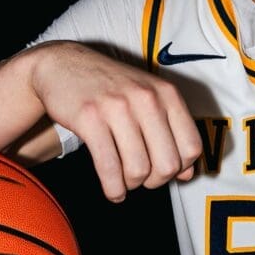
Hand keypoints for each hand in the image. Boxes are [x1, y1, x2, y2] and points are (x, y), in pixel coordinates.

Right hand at [33, 41, 201, 202]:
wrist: (63, 63)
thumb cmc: (110, 86)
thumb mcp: (149, 99)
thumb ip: (172, 132)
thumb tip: (188, 174)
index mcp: (167, 94)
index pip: (192, 147)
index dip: (180, 168)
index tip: (163, 169)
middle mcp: (147, 98)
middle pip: (167, 164)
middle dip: (155, 181)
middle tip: (143, 179)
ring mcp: (118, 107)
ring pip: (138, 170)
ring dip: (131, 185)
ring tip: (124, 181)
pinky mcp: (90, 119)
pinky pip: (109, 168)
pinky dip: (113, 188)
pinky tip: (113, 190)